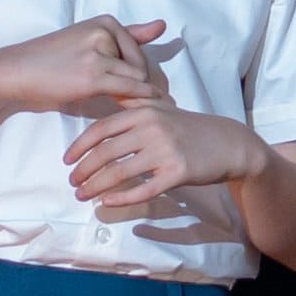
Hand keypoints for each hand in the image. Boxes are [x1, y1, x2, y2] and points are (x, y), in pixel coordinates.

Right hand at [0, 17, 176, 118]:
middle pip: (141, 67)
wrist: (16, 72)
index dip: (135, 74)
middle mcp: (105, 32)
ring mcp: (99, 54)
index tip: (124, 88)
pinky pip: (129, 91)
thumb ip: (129, 36)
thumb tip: (163, 25)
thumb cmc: (54, 60)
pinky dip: (134, 102)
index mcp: (107, 22)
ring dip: (133, 97)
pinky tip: (128, 110)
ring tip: (119, 106)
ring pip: (137, 80)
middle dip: (136, 86)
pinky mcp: (93, 76)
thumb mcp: (90, 41)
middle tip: (120, 100)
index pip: (139, 52)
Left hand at [63, 99, 267, 221]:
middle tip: (73, 182)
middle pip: (105, 152)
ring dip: (95, 186)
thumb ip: (134, 103)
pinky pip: (143, 189)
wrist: (229, 144)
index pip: (101, 129)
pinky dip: (122, 198)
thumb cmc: (191, 128)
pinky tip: (108, 202)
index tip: (67, 160)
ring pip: (119, 172)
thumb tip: (106, 93)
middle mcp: (153, 128)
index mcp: (144, 112)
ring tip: (83, 195)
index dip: (79, 147)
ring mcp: (166, 151)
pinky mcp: (178, 172)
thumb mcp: (163, 109)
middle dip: (83, 170)